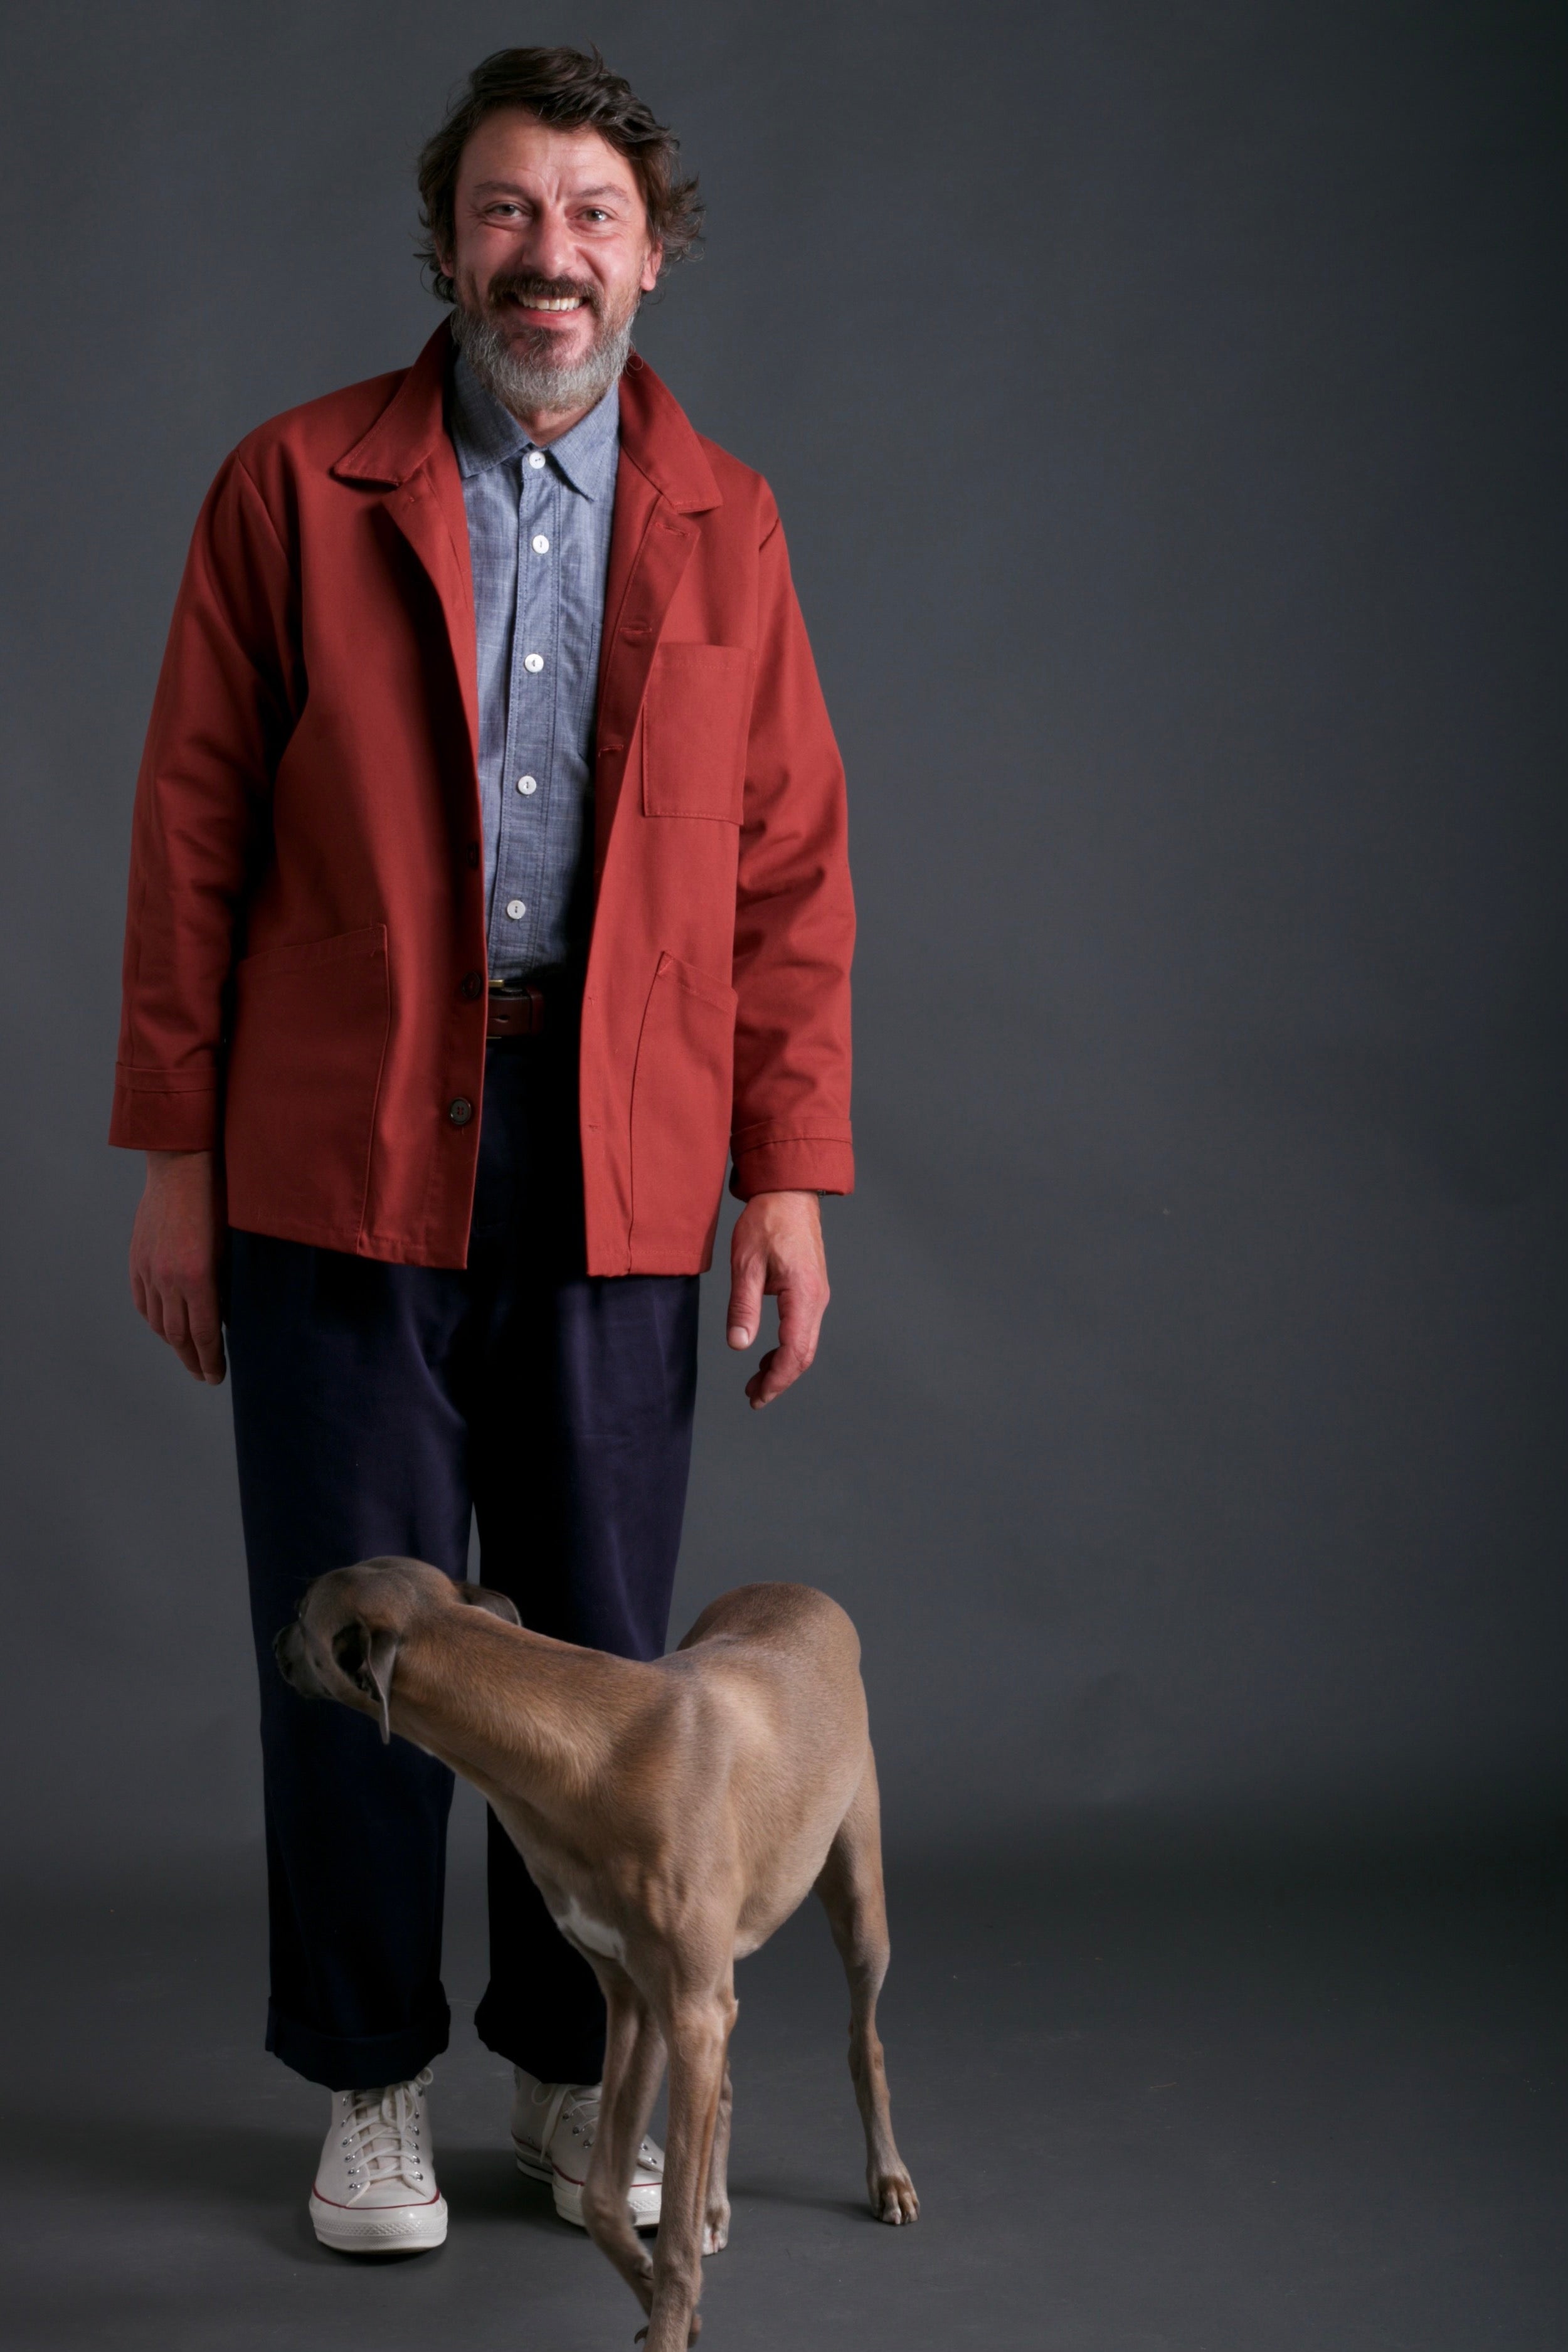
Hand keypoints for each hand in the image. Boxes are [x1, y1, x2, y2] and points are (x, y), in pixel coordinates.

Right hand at [129, 1149, 226, 1384]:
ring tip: (188, 1356)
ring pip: (158, 1322)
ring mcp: (149, 1270)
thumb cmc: (220, 1200)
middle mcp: (169, 1279)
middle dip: (193, 1360)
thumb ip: (227, 1283)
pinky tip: (165, 1327)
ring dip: (174, 1344)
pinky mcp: (137, 1260)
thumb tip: (228, 1315)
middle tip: (205, 1375)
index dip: (211, 1360)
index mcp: (198, 1277)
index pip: (203, 1334)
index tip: (218, 1377)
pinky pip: (143, 1302)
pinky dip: (154, 1320)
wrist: (181, 1167)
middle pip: (178, 1336)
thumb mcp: (232, 1246)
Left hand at [726, 1190, 828, 1408]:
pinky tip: (767, 1352)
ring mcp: (817, 1295)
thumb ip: (743, 1307)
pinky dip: (786, 1347)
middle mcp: (816, 1300)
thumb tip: (739, 1344)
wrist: (789, 1191)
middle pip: (804, 1354)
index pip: (794, 1352)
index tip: (757, 1396)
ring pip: (805, 1343)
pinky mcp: (811, 1289)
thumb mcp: (746, 1264)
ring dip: (783, 1366)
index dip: (776, 1380)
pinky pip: (803, 1328)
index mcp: (803, 1296)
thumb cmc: (767, 1221)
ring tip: (756, 1380)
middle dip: (779, 1380)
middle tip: (753, 1396)